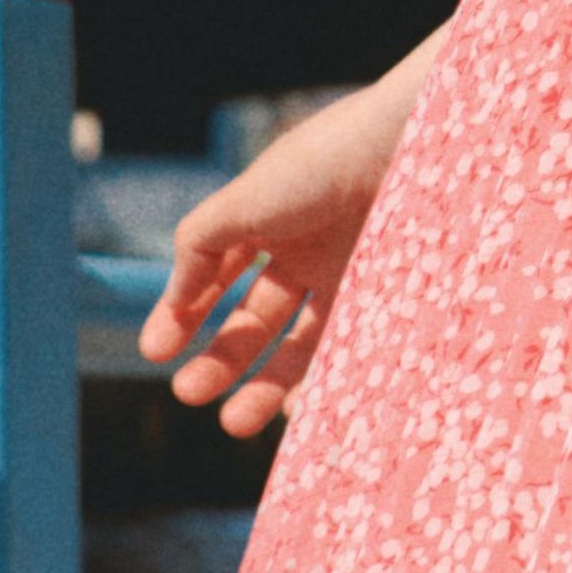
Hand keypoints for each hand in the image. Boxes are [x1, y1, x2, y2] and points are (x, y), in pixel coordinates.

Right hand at [136, 40, 442, 435]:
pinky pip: (347, 353)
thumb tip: (173, 302)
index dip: (184, 311)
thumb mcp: (245, 200)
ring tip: (234, 423)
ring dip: (264, 385)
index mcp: (269, 216)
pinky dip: (319, 385)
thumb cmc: (326, 163)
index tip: (155, 351)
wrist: (416, 148)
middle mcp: (308, 250)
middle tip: (188, 394)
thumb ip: (200, 247)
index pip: (217, 274)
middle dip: (221, 358)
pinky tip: (293, 411)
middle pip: (256, 318)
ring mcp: (350, 277)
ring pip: (299, 345)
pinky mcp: (388, 301)